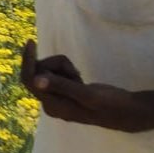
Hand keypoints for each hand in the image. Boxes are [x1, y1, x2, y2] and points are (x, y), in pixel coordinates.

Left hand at [20, 40, 153, 132]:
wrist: (126, 112)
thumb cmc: (109, 105)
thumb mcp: (87, 95)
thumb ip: (61, 87)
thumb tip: (36, 81)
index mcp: (52, 106)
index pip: (29, 79)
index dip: (27, 60)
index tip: (31, 41)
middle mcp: (49, 103)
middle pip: (39, 71)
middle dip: (56, 65)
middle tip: (76, 72)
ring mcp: (55, 97)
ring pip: (48, 70)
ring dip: (64, 67)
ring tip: (80, 78)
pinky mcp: (62, 91)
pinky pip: (56, 72)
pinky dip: (67, 70)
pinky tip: (79, 80)